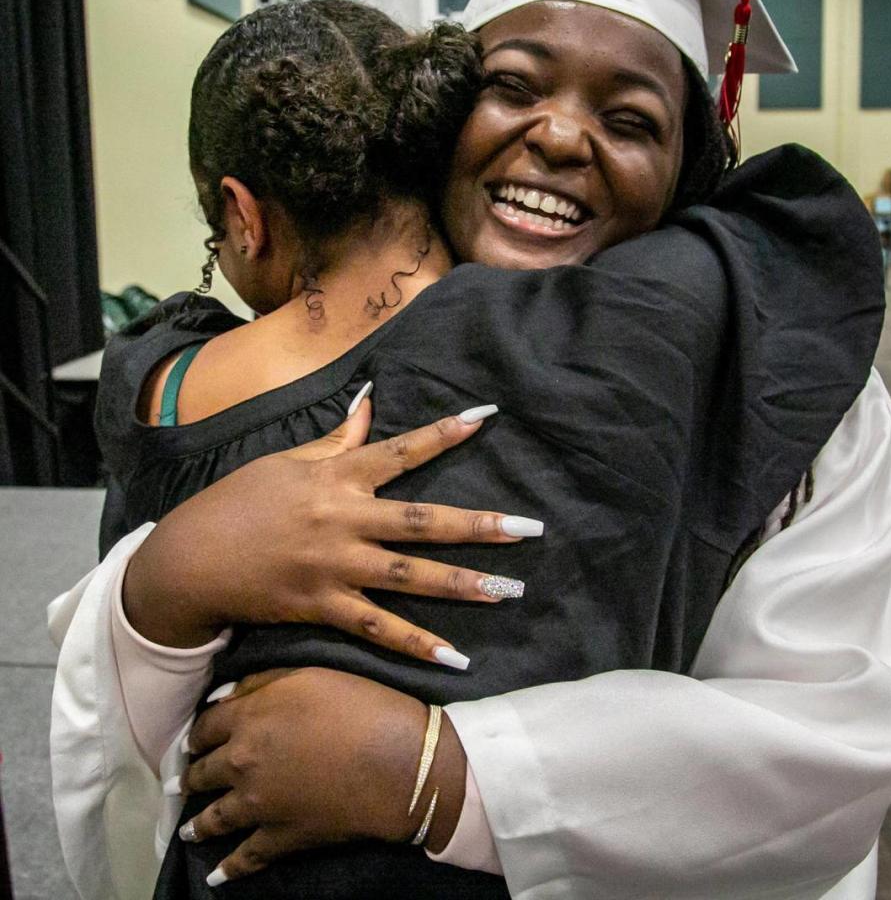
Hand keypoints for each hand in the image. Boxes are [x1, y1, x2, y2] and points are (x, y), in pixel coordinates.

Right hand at [123, 394, 538, 663]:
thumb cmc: (239, 502)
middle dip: (478, 525)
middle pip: (422, 521)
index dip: (444, 434)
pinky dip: (416, 644)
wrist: (190, 558)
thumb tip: (371, 403)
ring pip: (410, 576)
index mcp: (336, 477)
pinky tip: (455, 658)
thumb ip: (337, 440)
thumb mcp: (286, 461)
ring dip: (462, 584)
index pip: (401, 451)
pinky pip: (377, 628)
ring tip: (509, 590)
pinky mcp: (322, 606)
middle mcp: (343, 519)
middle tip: (530, 530)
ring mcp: (335, 566)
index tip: (487, 419)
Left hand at [176, 668, 466, 884]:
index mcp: (248, 718)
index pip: (206, 726)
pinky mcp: (279, 838)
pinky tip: (217, 876)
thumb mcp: (309, 675)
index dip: (198, 733)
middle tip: (181, 783)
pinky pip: (245, 857)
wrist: (394, 761)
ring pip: (215, 818)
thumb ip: (261, 682)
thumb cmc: (359, 705)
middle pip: (204, 772)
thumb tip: (222, 696)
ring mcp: (258, 805)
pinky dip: (228, 869)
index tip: (192, 741)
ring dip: (197, 824)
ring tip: (188, 829)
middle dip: (190, 777)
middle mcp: (242, 763)